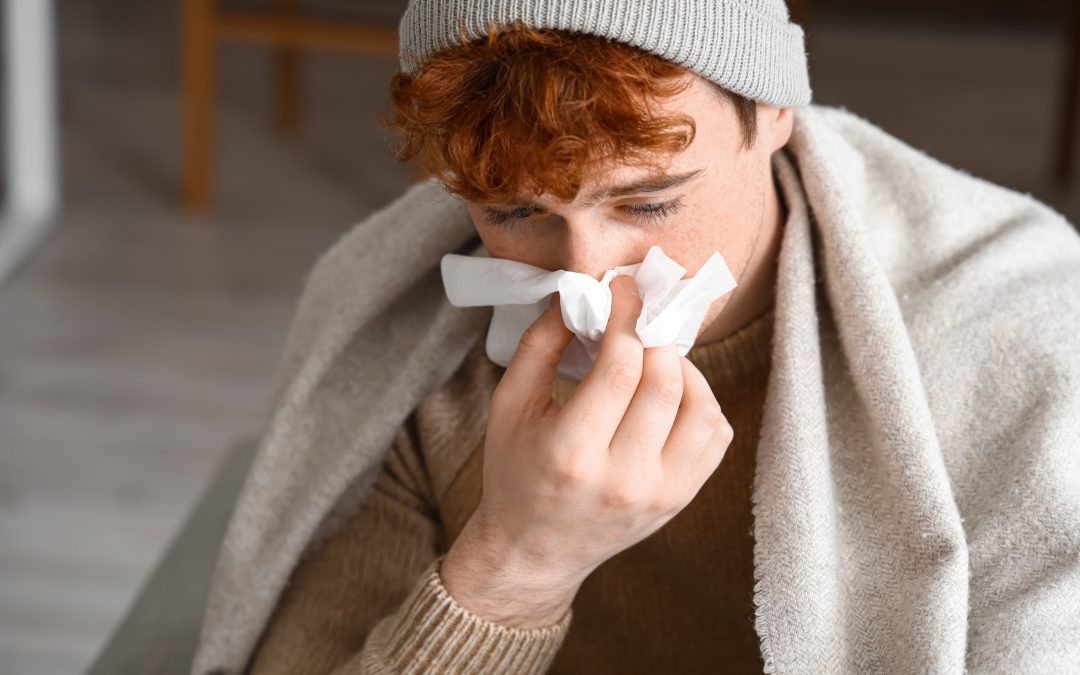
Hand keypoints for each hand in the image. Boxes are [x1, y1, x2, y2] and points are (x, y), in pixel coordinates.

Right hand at [440, 274, 733, 627]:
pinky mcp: (681, 499)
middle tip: (640, 313)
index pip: (621, 367)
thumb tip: (580, 293)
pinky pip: (715, 436)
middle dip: (655, 333)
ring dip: (684, 366)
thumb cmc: (516, 472)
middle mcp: (622, 478)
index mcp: (571, 454)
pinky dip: (703, 401)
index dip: (626, 315)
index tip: (621, 290)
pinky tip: (673, 390)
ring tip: (656, 353)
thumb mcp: (508, 406)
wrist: (535, 550)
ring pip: (702, 408)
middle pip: (665, 382)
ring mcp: (659, 494)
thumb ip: (541, 344)